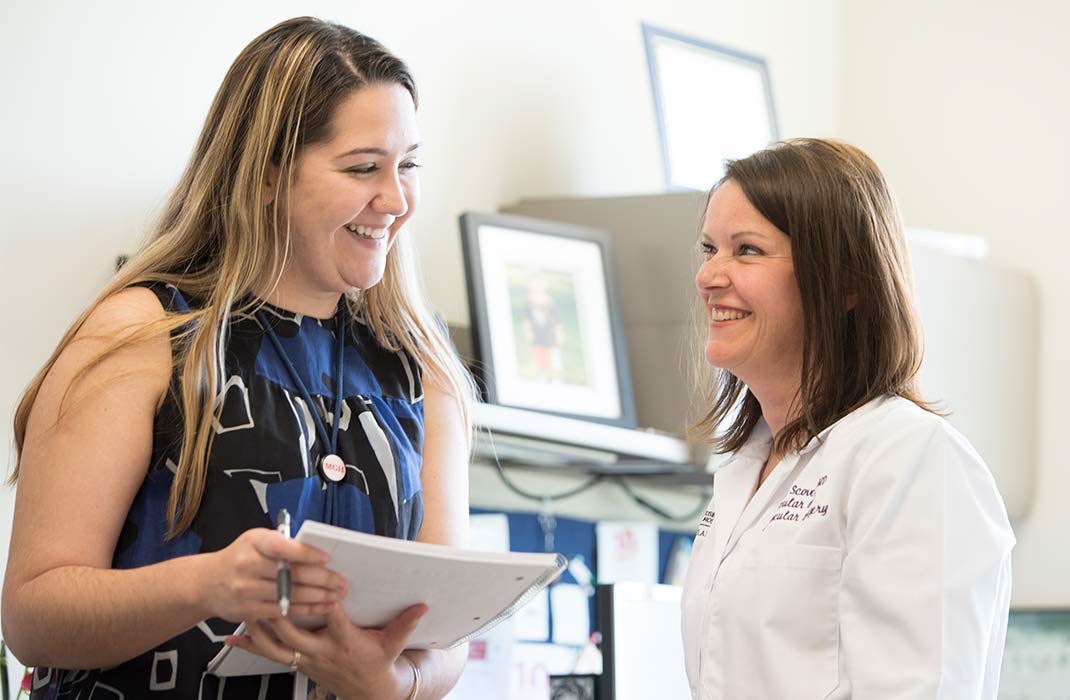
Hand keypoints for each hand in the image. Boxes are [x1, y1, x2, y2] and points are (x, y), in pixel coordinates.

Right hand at [199, 528, 347, 621]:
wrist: (206, 583)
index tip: (326, 558)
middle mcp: (248, 565)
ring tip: (337, 596)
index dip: (306, 553)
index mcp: (254, 542)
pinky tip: (322, 607)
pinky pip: (284, 611)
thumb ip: (282, 544)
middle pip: (291, 574)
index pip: (283, 547)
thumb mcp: (256, 541)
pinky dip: (306, 610)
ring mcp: (247, 589)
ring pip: (291, 594)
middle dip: (322, 579)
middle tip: (341, 581)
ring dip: (319, 597)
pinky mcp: (249, 610)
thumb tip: (316, 550)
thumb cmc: (239, 558)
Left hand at [225, 602, 427, 699]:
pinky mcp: (296, 663)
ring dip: (259, 627)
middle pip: (294, 632)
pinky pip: (269, 655)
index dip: (325, 601)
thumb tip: (423, 606)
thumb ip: (405, 624)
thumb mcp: (394, 645)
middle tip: (270, 584)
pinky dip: (250, 646)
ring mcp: (306, 660)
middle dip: (280, 610)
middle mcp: (321, 651)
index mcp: (345, 642)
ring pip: (275, 645)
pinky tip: (232, 637)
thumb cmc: (378, 663)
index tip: (316, 579)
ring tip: (245, 605)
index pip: (333, 618)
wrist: (368, 692)